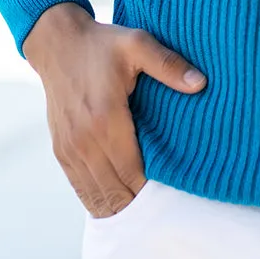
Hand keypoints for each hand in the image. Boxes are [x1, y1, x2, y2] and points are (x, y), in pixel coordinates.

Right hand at [22, 2, 206, 216]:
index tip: (172, 194)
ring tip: (143, 215)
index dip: (151, 190)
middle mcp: (84, 140)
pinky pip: (79, 187)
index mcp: (106, 118)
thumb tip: (201, 84)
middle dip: (138, 204)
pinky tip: (115, 205)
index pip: (132, 173)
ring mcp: (69, 148)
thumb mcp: (138, 44)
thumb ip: (169, 65)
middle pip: (115, 191)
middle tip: (163, 210)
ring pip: (95, 195)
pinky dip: (97, 199)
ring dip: (117, 207)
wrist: (58, 43)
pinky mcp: (60, 150)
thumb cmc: (102, 44)